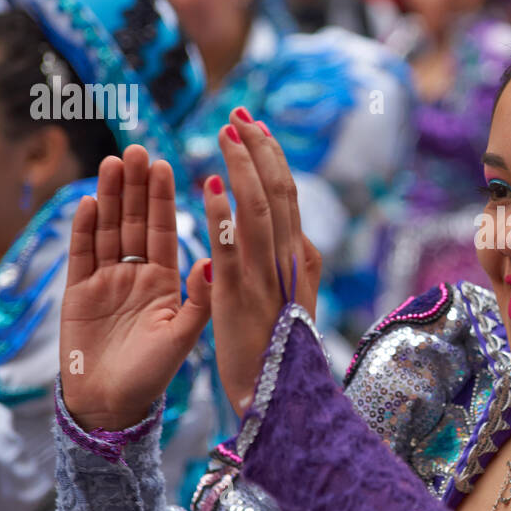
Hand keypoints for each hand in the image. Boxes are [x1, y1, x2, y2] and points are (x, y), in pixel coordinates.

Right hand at [60, 145, 210, 430]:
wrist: (110, 405)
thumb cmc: (152, 375)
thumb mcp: (183, 336)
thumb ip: (198, 299)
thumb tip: (213, 259)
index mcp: (165, 281)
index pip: (162, 230)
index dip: (162, 199)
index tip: (165, 165)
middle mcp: (135, 275)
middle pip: (133, 222)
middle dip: (135, 186)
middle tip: (137, 150)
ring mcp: (105, 281)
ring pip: (106, 230)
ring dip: (109, 198)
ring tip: (113, 163)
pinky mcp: (77, 293)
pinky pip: (81, 255)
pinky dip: (83, 230)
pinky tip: (87, 202)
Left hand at [204, 108, 320, 415]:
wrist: (279, 396)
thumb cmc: (280, 351)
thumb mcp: (292, 299)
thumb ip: (290, 264)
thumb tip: (293, 235)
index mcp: (301, 258)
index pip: (286, 194)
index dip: (270, 158)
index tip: (255, 127)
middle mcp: (291, 260)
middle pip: (278, 191)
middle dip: (259, 149)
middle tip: (239, 114)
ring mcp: (268, 276)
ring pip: (260, 210)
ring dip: (243, 168)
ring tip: (227, 135)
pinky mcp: (242, 297)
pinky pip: (233, 248)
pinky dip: (223, 216)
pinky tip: (209, 188)